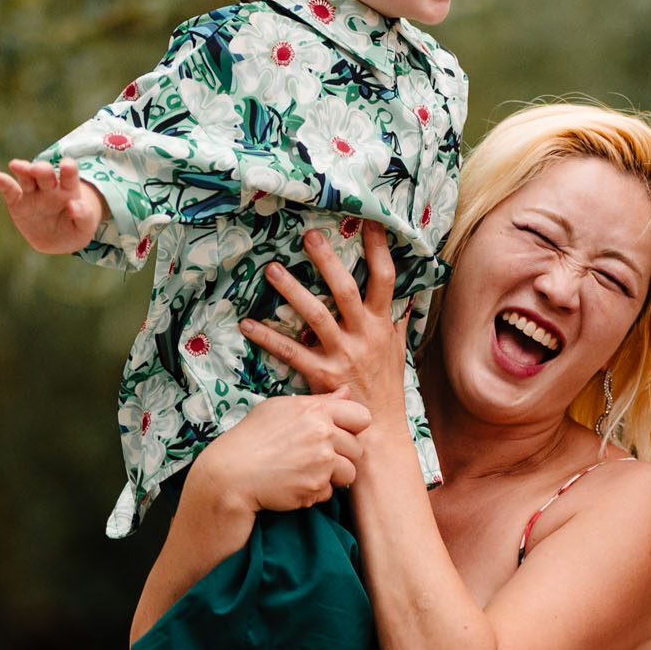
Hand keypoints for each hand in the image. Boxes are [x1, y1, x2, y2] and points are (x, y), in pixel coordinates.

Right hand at [0, 158, 104, 254]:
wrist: (57, 241)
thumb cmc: (74, 230)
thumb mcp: (84, 228)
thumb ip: (83, 216)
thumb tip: (74, 204)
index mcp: (69, 190)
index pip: (69, 175)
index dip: (68, 169)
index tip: (66, 165)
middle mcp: (50, 187)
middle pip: (45, 174)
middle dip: (41, 169)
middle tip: (38, 169)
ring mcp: (32, 192)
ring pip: (27, 177)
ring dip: (22, 170)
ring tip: (15, 164)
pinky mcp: (17, 201)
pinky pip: (8, 189)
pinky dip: (0, 181)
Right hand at [189, 392, 373, 513]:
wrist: (228, 475)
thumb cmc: (251, 439)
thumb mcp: (279, 409)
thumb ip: (318, 402)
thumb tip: (347, 393)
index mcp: (316, 411)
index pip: (362, 417)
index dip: (352, 428)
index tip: (337, 435)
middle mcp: (322, 434)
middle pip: (357, 449)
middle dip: (341, 456)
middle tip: (313, 458)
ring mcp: (321, 461)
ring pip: (349, 473)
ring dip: (331, 477)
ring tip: (304, 472)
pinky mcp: (315, 486)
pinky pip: (329, 492)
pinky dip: (314, 492)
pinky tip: (292, 485)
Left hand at [241, 225, 408, 425]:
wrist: (379, 426)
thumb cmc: (386, 385)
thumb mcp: (397, 350)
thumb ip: (395, 322)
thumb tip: (402, 299)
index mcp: (382, 324)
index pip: (386, 279)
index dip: (379, 250)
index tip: (370, 223)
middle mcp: (365, 335)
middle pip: (347, 290)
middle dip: (329, 261)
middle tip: (310, 236)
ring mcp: (344, 354)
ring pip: (317, 316)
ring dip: (293, 290)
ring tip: (272, 269)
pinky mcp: (322, 374)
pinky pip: (291, 352)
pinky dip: (268, 337)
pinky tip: (247, 324)